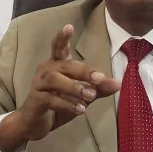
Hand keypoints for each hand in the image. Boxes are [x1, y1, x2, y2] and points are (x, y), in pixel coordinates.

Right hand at [0, 25, 118, 151]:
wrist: (34, 125)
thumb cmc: (58, 105)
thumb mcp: (81, 96)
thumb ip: (98, 88)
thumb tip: (118, 84)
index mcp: (57, 65)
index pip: (59, 47)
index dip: (62, 37)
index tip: (69, 26)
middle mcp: (46, 70)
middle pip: (65, 65)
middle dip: (84, 71)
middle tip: (100, 79)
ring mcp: (38, 84)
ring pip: (55, 80)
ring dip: (74, 88)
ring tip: (90, 97)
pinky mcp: (35, 100)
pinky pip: (51, 99)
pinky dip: (67, 104)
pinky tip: (80, 110)